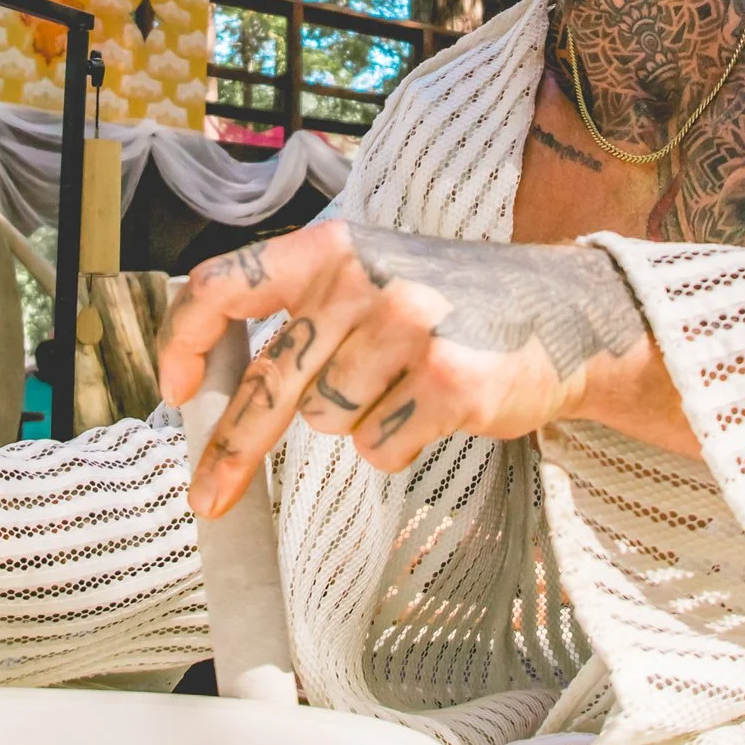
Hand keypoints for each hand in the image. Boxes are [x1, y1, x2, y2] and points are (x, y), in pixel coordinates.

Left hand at [155, 220, 666, 517]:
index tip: (176, 391)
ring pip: (327, 423)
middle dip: (231, 450)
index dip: (184, 343)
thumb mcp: (373, 274)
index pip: (224, 286)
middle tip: (206, 498)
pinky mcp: (449, 383)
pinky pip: (378, 450)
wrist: (568, 313)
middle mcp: (365, 279)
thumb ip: (302, 308)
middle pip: (269, 383)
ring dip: (355, 423)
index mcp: (332, 247)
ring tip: (405, 386)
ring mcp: (410, 329)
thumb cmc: (452, 302)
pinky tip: (435, 408)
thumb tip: (215, 383)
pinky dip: (398, 446)